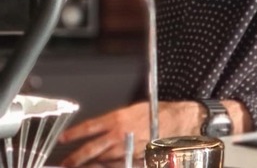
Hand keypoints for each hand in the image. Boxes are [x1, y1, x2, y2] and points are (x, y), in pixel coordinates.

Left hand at [59, 101, 201, 166]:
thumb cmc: (155, 112)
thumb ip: (113, 121)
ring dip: (92, 163)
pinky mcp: (135, 157)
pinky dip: (110, 166)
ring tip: (83, 166)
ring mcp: (126, 148)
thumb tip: (98, 130)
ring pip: (103, 159)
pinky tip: (104, 166)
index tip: (63, 138)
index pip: (89, 127)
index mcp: (116, 118)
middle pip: (91, 149)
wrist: (175, 120)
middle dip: (76, 158)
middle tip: (65, 163)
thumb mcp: (131, 111)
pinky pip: (118, 164)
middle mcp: (118, 134)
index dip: (73, 133)